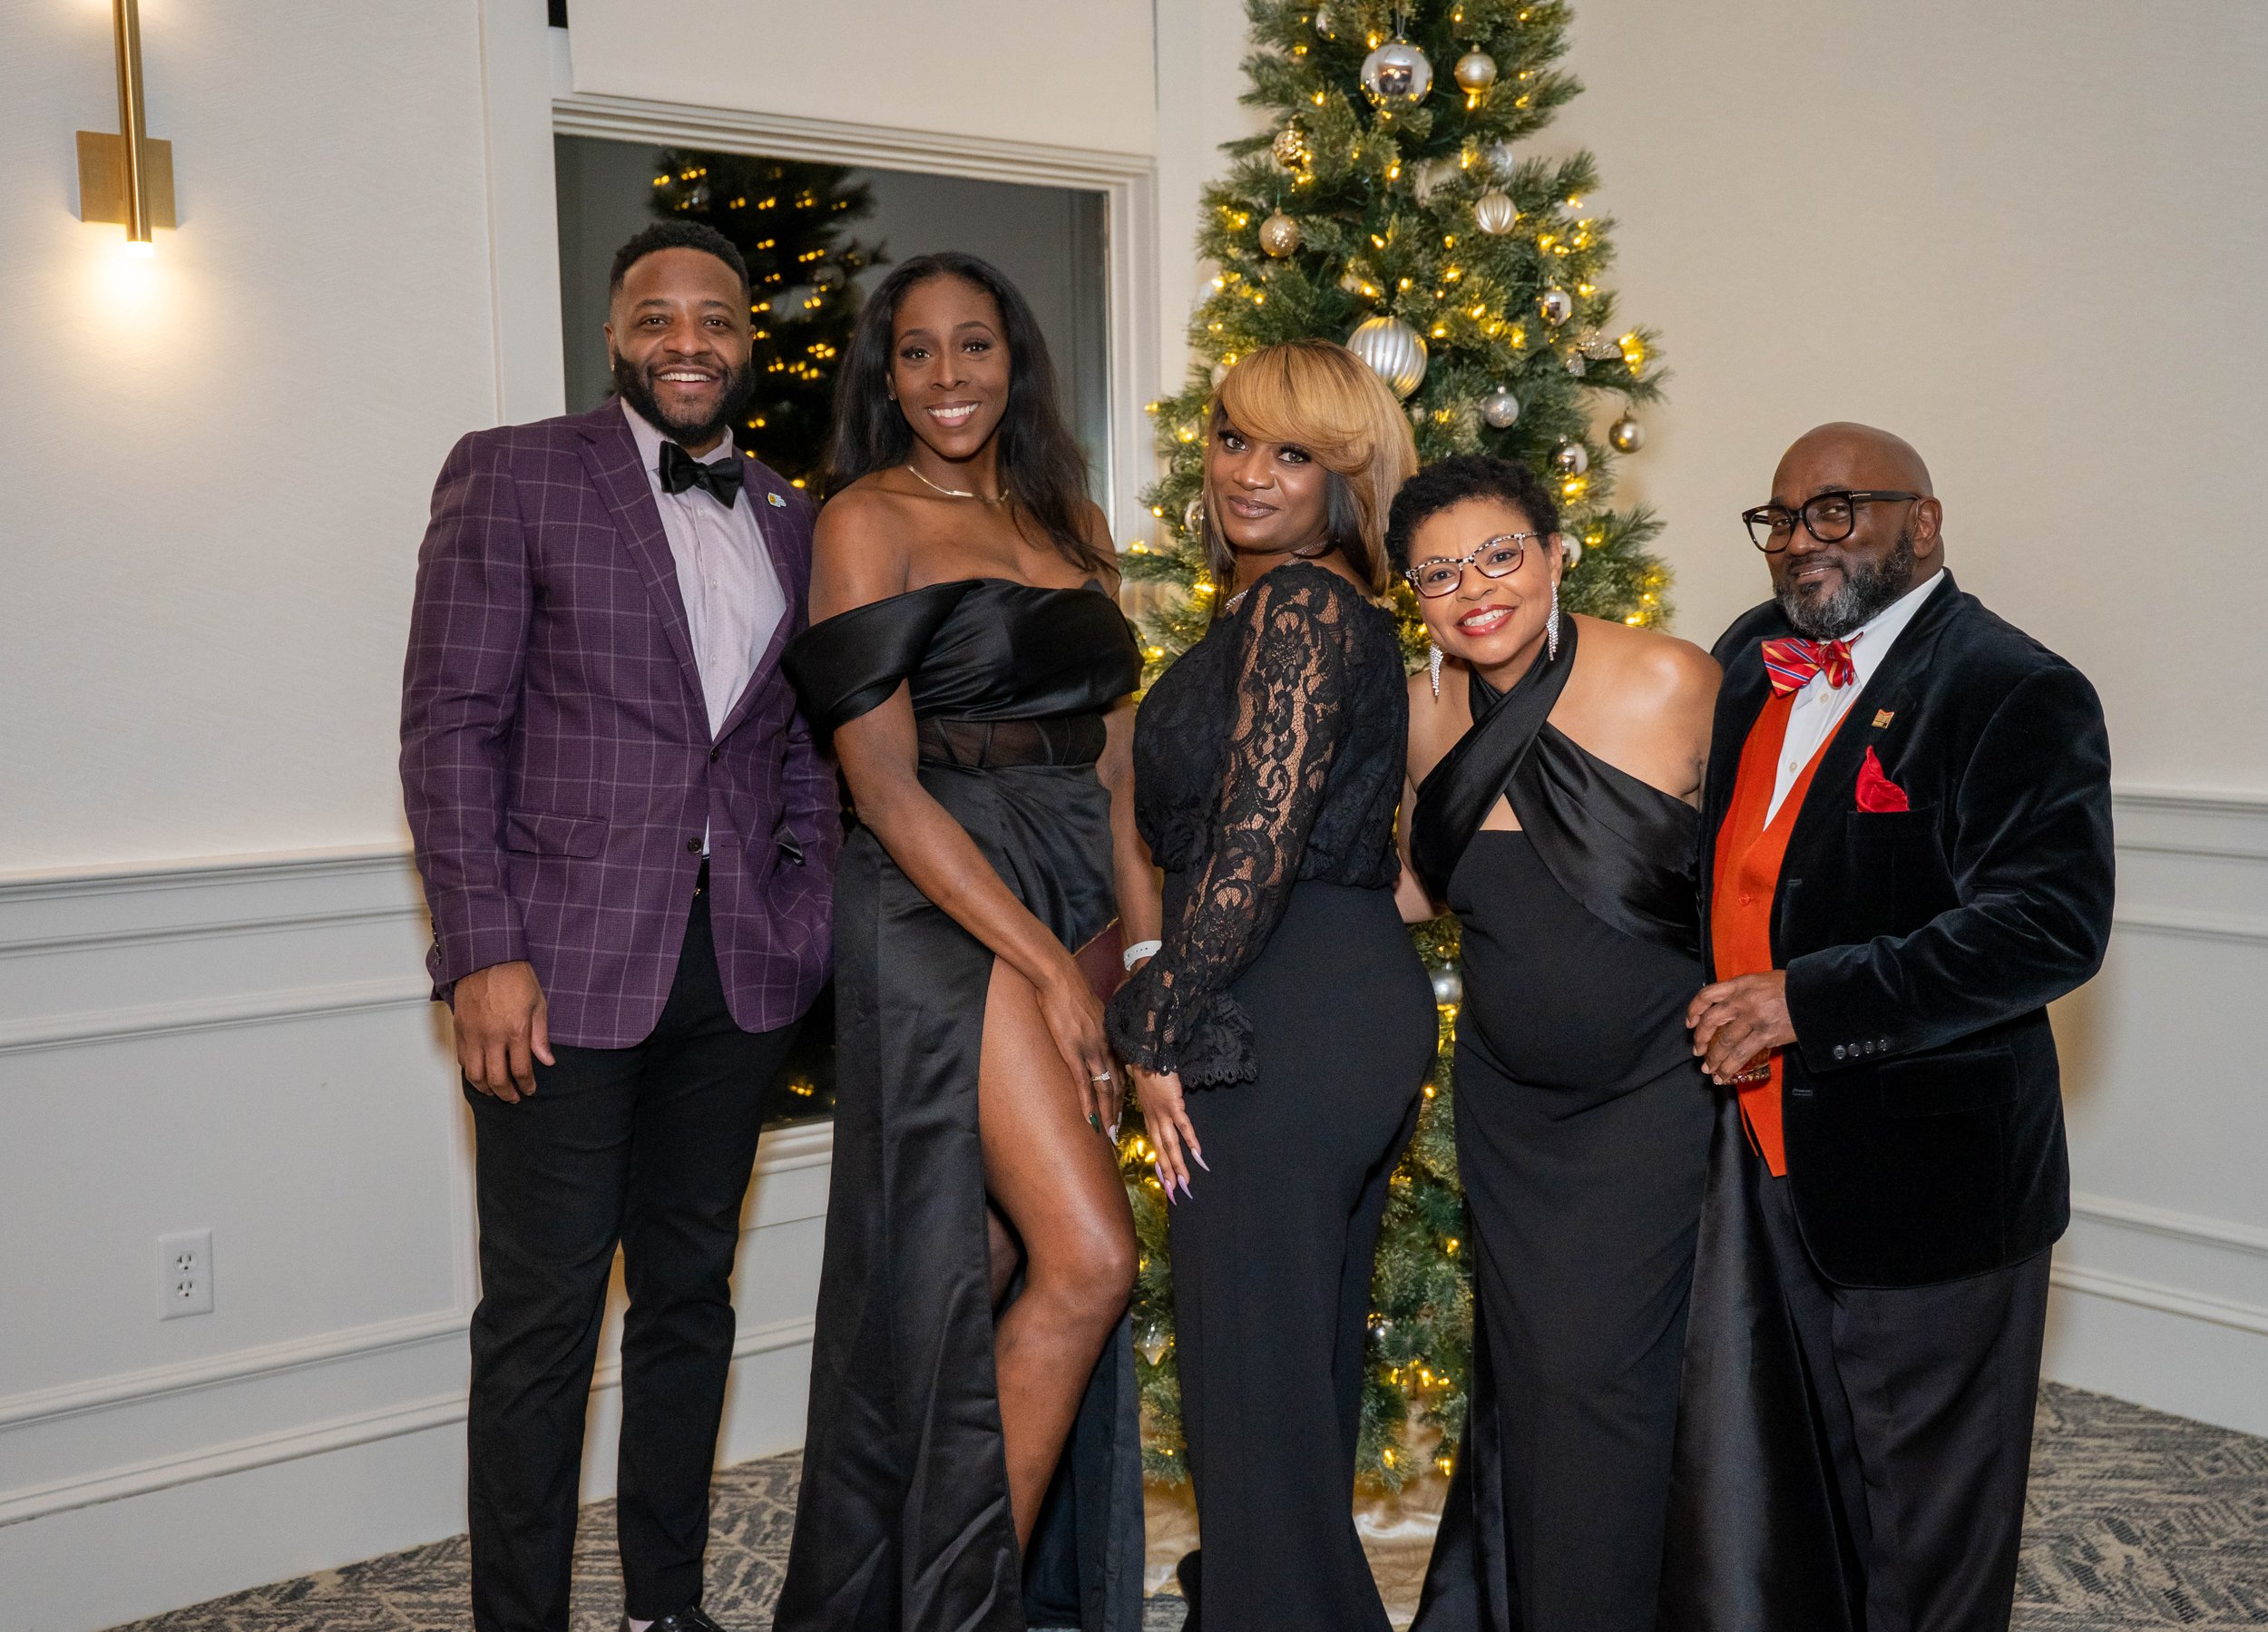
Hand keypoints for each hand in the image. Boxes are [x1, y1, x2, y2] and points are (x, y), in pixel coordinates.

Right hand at [452, 960, 553, 1102]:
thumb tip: (547, 1061)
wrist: (487, 957)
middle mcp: (492, 1037)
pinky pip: (462, 1058)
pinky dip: (470, 1071)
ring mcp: (473, 1034)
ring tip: (494, 1091)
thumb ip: (541, 1036)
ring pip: (474, 1074)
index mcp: (516, 1030)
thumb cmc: (515, 976)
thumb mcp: (538, 1003)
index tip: (530, 1090)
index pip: (521, 1070)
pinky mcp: (459, 1028)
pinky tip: (479, 1073)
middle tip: (513, 1098)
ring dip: (485, 1088)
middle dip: (506, 1093)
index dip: (526, 1085)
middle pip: (496, 1079)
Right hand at [1038, 964, 1119, 1132]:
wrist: (1060, 979)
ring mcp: (1091, 1051)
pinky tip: (1089, 1119)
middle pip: (1117, 1086)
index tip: (1121, 1110)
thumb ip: (1095, 1027)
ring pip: (1104, 1089)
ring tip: (1107, 1133)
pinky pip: (1084, 1083)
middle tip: (1117, 1131)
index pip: (1121, 1072)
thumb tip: (1092, 1033)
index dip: (1122, 1094)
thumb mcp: (1092, 1011)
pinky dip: (1088, 1104)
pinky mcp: (1073, 1052)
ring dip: (1107, 1113)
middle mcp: (1105, 1047)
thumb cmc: (1071, 992)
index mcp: (1110, 1038)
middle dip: (1117, 1111)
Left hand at [1132, 1065, 1204, 1200]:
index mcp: (1149, 1116)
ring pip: (1171, 1144)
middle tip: (1175, 1193)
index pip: (1155, 1145)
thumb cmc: (1144, 1068)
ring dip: (1178, 1165)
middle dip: (1168, 1173)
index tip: (1165, 1181)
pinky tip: (1198, 1155)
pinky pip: (1183, 1126)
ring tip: (1185, 1182)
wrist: (1145, 1054)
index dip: (1161, 1163)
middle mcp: (1154, 1119)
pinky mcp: (1173, 1105)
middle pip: (1162, 1151)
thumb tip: (1146, 1092)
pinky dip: (1191, 1141)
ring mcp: (1163, 1113)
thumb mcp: (1142, 1086)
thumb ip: (1147, 1095)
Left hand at [1686, 971, 1794, 1085]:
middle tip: (1697, 1051)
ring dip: (1713, 1059)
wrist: (1816, 995)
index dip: (1694, 1010)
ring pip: (1724, 1042)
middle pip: (1711, 1021)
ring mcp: (1754, 1018)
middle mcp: (1743, 1000)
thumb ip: (1743, 992)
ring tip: (1709, 1070)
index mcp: (1740, 984)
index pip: (1707, 995)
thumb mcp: (1762, 981)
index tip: (1690, 1023)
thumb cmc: (1791, 987)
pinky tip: (1724, 1075)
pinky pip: (1741, 1054)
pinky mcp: (1766, 1035)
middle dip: (1699, 1039)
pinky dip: (1730, 1067)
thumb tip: (1728, 1008)